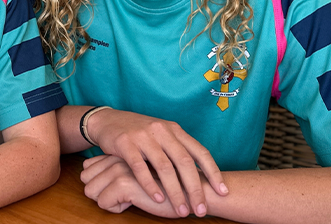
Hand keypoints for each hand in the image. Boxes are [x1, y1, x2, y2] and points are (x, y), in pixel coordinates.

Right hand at [87, 108, 226, 216]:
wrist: (107, 120)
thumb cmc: (138, 132)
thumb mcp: (161, 135)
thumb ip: (178, 149)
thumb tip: (201, 174)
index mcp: (174, 130)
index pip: (200, 151)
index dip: (213, 172)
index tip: (223, 191)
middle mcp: (162, 131)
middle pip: (184, 162)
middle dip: (195, 189)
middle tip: (201, 210)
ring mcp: (143, 136)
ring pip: (164, 167)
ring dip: (175, 192)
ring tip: (182, 210)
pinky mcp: (125, 143)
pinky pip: (140, 168)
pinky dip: (151, 185)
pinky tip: (158, 199)